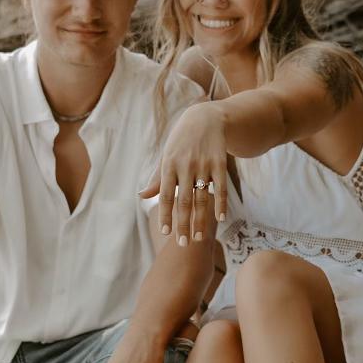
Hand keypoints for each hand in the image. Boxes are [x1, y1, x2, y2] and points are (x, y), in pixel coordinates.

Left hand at [139, 103, 227, 245]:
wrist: (205, 118)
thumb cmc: (181, 141)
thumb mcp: (166, 156)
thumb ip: (157, 178)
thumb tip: (141, 196)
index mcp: (168, 165)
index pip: (165, 195)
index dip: (165, 215)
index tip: (165, 233)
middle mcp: (185, 166)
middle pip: (184, 201)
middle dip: (183, 224)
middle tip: (183, 244)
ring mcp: (203, 165)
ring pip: (202, 198)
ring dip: (201, 220)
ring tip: (199, 238)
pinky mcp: (219, 164)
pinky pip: (221, 188)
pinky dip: (220, 204)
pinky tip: (219, 219)